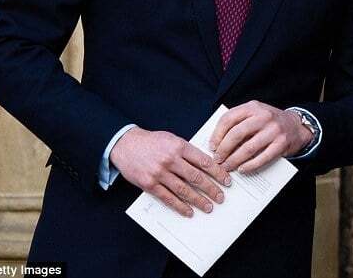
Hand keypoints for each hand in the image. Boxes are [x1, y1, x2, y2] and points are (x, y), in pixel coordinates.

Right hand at [109, 127, 229, 217]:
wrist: (125, 145)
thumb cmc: (152, 142)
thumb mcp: (172, 139)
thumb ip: (188, 151)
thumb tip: (207, 164)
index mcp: (180, 146)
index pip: (204, 161)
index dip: (218, 172)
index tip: (227, 181)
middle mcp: (171, 159)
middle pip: (196, 177)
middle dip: (211, 189)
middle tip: (221, 197)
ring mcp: (159, 173)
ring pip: (184, 190)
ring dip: (198, 200)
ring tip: (209, 207)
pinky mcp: (149, 184)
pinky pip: (168, 198)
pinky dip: (180, 206)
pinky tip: (189, 211)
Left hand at [208, 101, 313, 173]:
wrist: (296, 126)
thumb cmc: (269, 122)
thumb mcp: (254, 114)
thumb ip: (239, 122)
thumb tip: (217, 142)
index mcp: (253, 107)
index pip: (229, 118)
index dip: (217, 134)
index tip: (212, 146)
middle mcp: (263, 116)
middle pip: (237, 134)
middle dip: (223, 149)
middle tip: (217, 160)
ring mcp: (274, 130)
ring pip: (248, 148)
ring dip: (234, 160)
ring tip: (227, 167)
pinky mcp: (281, 143)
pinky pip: (262, 157)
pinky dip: (250, 166)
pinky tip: (242, 169)